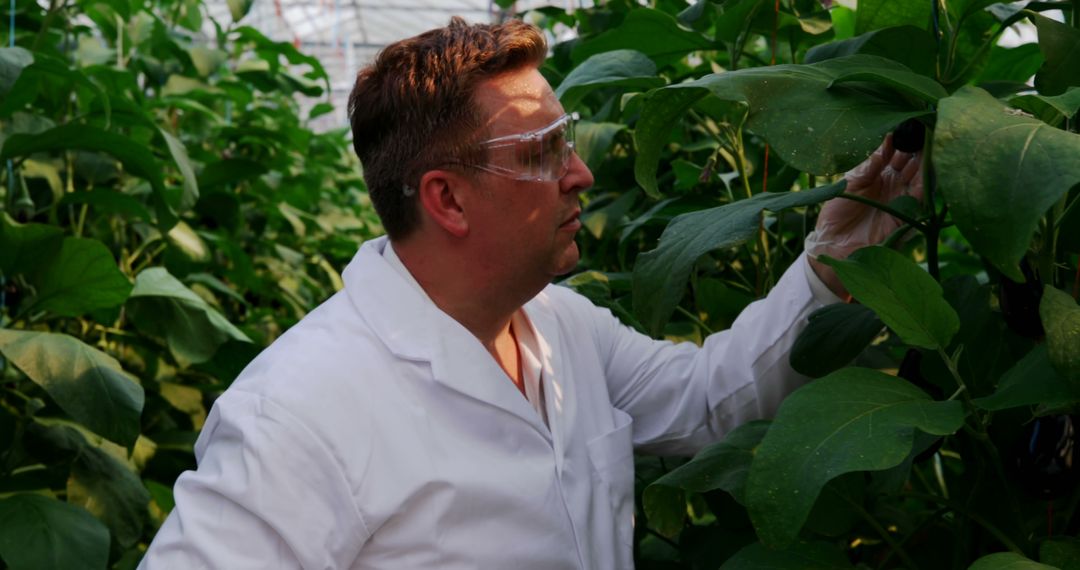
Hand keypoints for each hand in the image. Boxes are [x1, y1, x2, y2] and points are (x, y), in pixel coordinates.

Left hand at [807, 134, 924, 296]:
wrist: (832, 247)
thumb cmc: (835, 215)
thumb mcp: (848, 184)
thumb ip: (867, 167)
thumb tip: (885, 142)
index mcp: (877, 174)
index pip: (895, 150)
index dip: (901, 135)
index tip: (906, 117)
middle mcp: (893, 183)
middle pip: (912, 159)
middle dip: (918, 142)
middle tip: (924, 123)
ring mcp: (901, 198)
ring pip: (920, 174)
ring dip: (926, 158)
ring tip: (930, 139)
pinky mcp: (906, 215)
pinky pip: (921, 196)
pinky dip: (926, 182)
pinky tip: (928, 167)